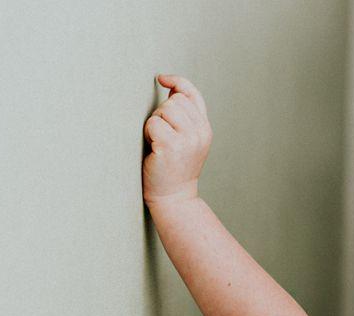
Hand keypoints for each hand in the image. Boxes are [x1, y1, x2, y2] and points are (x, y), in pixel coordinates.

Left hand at [143, 74, 211, 206]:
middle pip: (175, 100)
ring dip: (155, 122)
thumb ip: (183, 115)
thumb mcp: (186, 139)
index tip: (161, 79)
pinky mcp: (172, 146)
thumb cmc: (173, 167)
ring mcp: (188, 139)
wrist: (174, 197)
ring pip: (164, 109)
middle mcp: (200, 132)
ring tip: (158, 141)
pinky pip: (153, 123)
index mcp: (205, 128)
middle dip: (162, 112)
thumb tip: (169, 85)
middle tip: (161, 134)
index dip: (177, 82)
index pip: (192, 94)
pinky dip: (148, 133)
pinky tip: (153, 148)